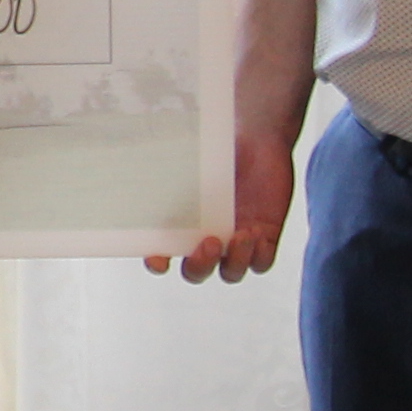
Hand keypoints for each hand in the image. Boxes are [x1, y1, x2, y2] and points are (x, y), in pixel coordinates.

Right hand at [145, 127, 297, 285]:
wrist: (259, 138)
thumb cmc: (220, 149)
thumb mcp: (194, 165)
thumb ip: (174, 182)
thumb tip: (146, 178)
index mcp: (184, 224)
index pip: (163, 253)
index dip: (158, 262)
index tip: (159, 259)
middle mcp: (208, 238)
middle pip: (197, 271)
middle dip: (200, 265)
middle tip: (210, 242)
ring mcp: (236, 241)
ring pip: (231, 272)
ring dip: (235, 260)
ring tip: (243, 234)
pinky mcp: (265, 238)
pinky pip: (262, 262)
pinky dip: (259, 255)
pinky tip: (258, 234)